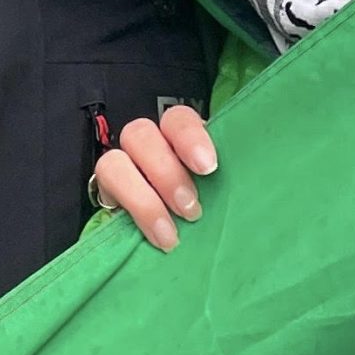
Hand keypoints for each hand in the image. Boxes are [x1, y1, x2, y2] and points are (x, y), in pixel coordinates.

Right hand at [94, 106, 216, 250]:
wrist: (179, 236)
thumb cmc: (209, 209)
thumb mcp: (222, 192)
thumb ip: (225, 186)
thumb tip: (251, 196)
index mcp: (181, 139)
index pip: (177, 119)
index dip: (189, 137)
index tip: (207, 167)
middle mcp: (149, 146)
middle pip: (140, 135)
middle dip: (165, 172)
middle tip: (190, 209)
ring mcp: (123, 167)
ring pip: (114, 161)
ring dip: (142, 198)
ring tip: (169, 231)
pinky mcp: (107, 193)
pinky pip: (103, 192)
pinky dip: (131, 213)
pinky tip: (152, 235)